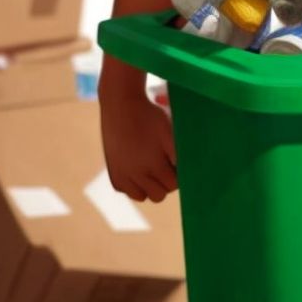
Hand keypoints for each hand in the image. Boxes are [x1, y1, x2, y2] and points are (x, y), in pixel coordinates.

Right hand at [100, 81, 177, 202]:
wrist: (122, 105)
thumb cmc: (151, 116)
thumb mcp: (170, 132)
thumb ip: (179, 155)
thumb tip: (188, 172)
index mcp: (154, 164)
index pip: (173, 185)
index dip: (178, 174)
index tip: (177, 163)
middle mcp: (136, 174)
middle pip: (158, 195)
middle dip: (165, 182)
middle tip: (166, 165)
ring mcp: (122, 176)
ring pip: (142, 196)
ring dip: (149, 186)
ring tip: (153, 168)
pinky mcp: (113, 174)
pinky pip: (127, 190)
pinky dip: (134, 184)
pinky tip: (138, 168)